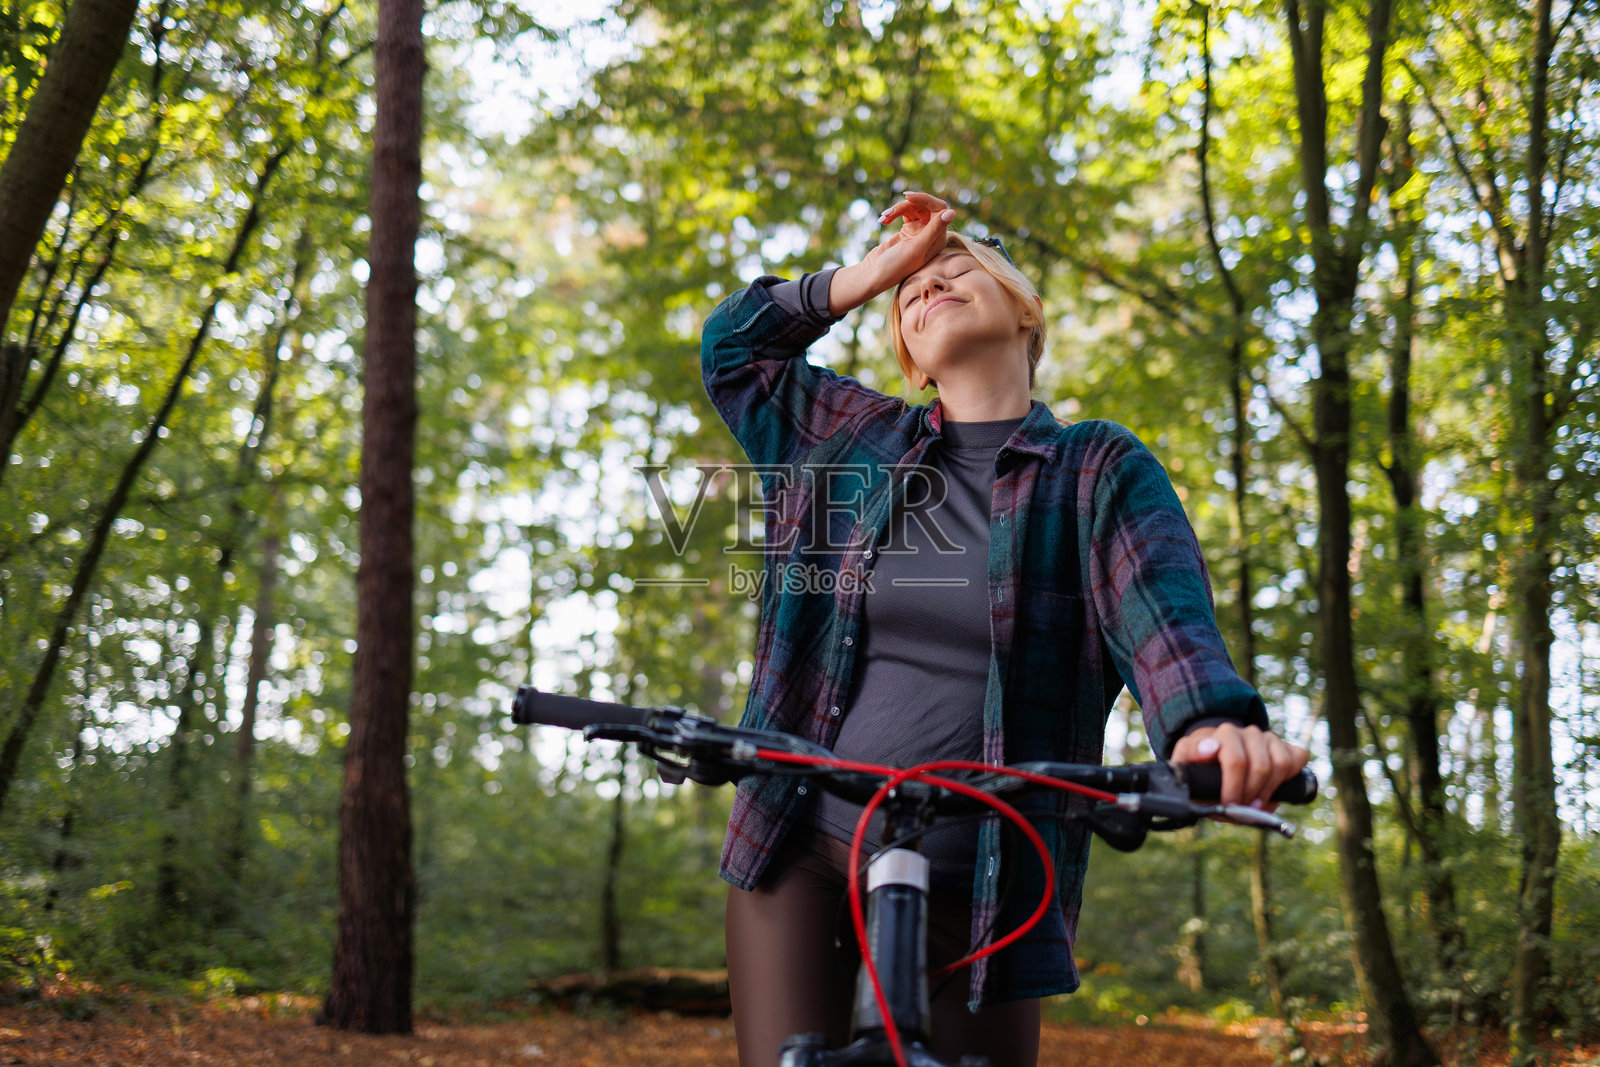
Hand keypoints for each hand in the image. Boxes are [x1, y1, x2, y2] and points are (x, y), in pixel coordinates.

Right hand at [828, 192, 955, 315]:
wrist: (874, 274)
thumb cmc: (896, 266)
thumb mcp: (916, 248)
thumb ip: (934, 230)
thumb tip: (953, 211)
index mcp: (938, 239)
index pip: (939, 209)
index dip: (925, 199)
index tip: (908, 197)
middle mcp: (931, 234)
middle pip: (924, 206)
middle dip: (907, 205)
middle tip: (891, 211)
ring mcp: (919, 232)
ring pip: (913, 208)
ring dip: (897, 209)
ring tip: (884, 218)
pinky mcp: (908, 230)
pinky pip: (904, 213)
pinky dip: (893, 213)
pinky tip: (883, 220)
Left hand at [1169, 722, 1308, 809]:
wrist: (1218, 757)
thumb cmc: (1202, 764)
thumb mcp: (1186, 761)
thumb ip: (1189, 756)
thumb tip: (1209, 750)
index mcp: (1224, 734)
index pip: (1235, 760)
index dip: (1234, 787)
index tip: (1228, 805)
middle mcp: (1248, 733)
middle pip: (1260, 767)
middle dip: (1251, 794)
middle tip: (1241, 811)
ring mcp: (1268, 738)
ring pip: (1280, 764)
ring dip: (1268, 790)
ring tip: (1255, 805)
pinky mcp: (1285, 745)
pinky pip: (1297, 758)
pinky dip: (1290, 777)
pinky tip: (1273, 789)